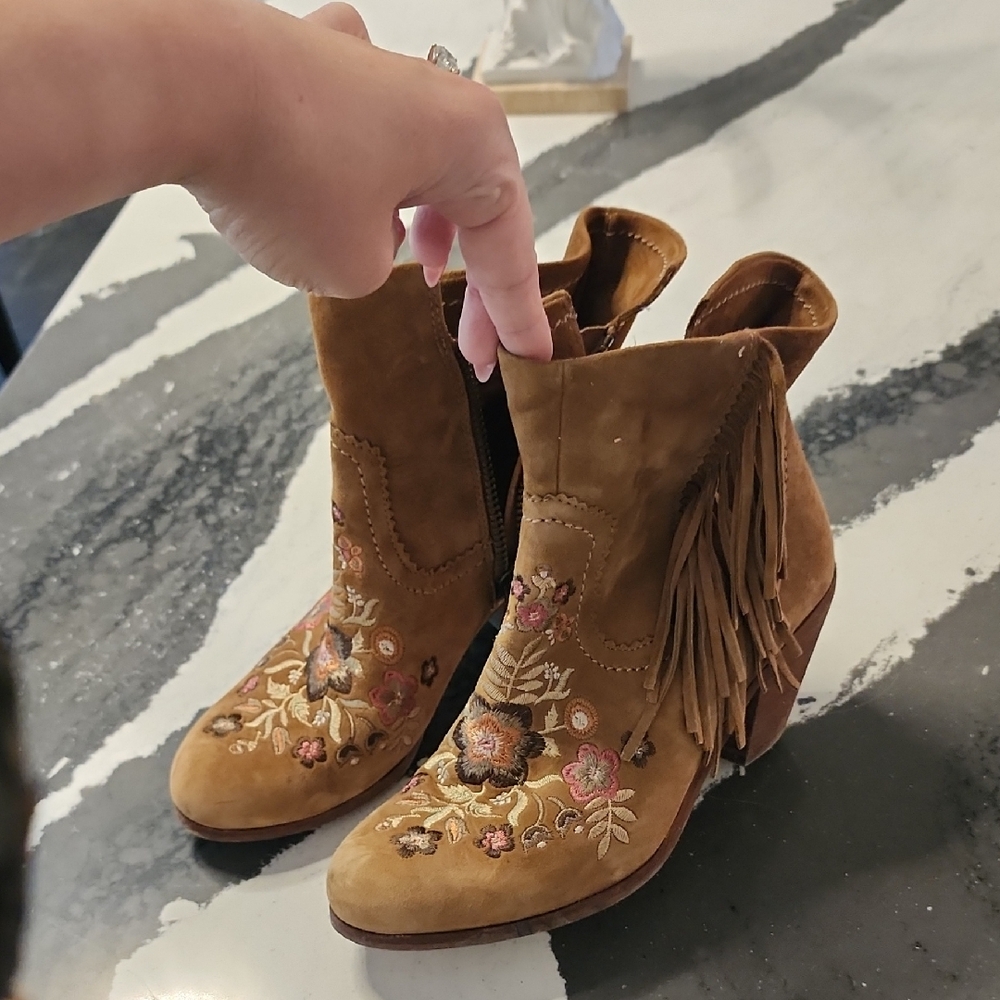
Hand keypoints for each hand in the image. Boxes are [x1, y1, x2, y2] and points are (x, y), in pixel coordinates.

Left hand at [187, 2, 550, 376]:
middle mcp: (437, 95)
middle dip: (471, 278)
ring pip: (423, 167)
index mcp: (472, 140)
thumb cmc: (286, 173)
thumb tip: (368, 238)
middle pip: (471, 203)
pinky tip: (347, 198)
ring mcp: (378, 71)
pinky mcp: (321, 64)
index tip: (527, 360)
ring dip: (424, 225)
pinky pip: (365, 134)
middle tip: (469, 344)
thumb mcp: (354, 270)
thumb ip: (381, 270)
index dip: (515, 316)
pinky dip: (366, 176)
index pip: (506, 249)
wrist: (184, 80)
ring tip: (418, 270)